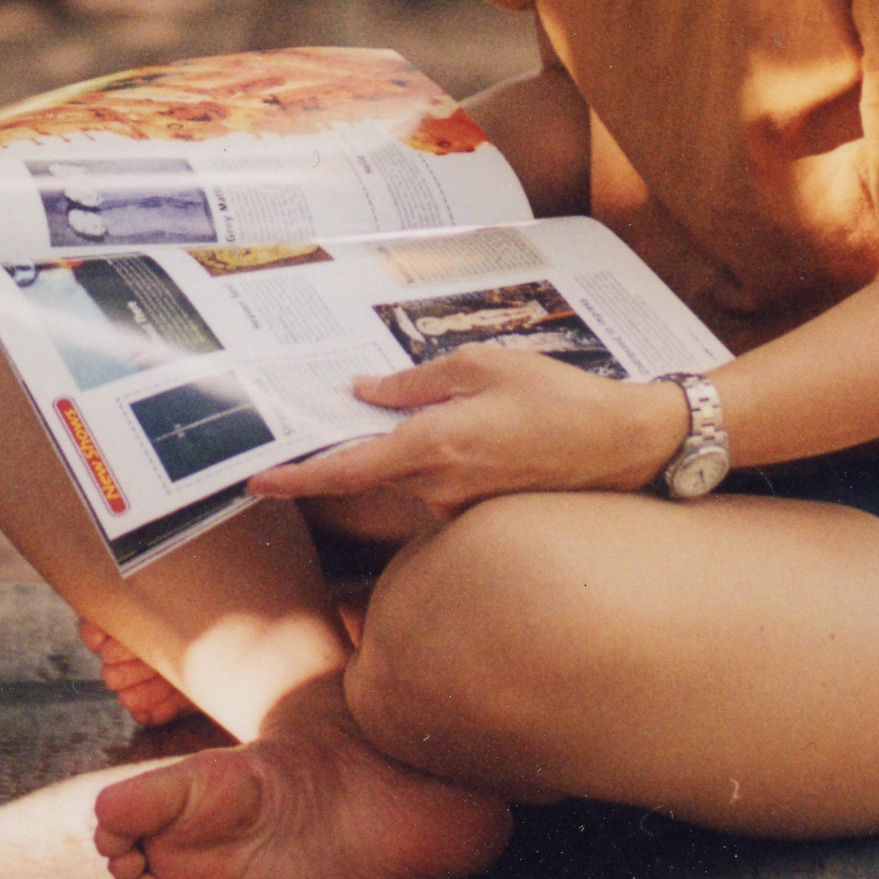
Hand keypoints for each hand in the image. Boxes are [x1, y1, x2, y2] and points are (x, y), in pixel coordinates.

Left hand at [249, 347, 686, 522]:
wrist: (621, 444)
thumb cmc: (556, 395)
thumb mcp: (483, 365)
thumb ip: (416, 382)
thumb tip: (365, 392)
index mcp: (435, 446)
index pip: (348, 470)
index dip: (297, 478)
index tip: (257, 483)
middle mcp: (440, 486)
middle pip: (372, 471)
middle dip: (357, 443)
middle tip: (351, 405)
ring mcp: (460, 506)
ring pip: (408, 475)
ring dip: (409, 445)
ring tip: (456, 407)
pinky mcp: (479, 512)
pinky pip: (438, 484)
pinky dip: (438, 457)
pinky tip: (479, 429)